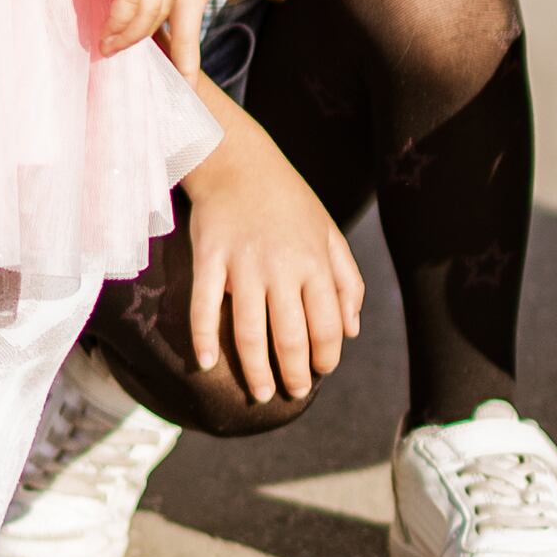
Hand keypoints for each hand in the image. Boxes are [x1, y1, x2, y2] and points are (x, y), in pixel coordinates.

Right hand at [71, 0, 177, 56]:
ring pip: (147, 13)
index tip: (136, 24)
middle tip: (120, 46)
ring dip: (129, 36)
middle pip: (162, 5)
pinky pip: (128, 7)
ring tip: (108, 49)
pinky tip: (105, 37)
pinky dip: (118, 27)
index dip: (155, 9)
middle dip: (144, 32)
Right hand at [183, 121, 362, 406]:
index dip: (326, 356)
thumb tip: (352, 331)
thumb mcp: (328, 234)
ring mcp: (243, 264)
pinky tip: (207, 365)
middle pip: (290, 336)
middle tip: (293, 394)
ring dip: (255, 370)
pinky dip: (203, 339)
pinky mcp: (209, 259)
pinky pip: (203, 306)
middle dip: (294, 374)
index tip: (321, 372)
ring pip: (248, 331)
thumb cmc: (289, 202)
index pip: (328, 325)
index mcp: (315, 263)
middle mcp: (282, 267)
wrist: (238, 162)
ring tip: (260, 393)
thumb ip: (346, 282)